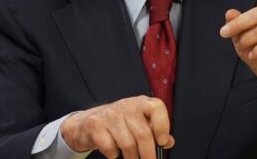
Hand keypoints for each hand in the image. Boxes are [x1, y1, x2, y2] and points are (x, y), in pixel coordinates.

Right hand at [60, 95, 174, 157]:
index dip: (163, 125)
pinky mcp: (95, 125)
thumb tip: (169, 142)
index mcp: (140, 102)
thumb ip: (154, 131)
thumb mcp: (138, 123)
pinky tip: (113, 150)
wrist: (87, 123)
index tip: (162, 142)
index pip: (157, 107)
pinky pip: (110, 148)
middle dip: (148, 155)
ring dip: (132, 158)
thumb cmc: (119, 124)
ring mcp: (109, 114)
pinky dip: (114, 155)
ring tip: (131, 158)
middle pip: (143, 134)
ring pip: (128, 144)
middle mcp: (126, 105)